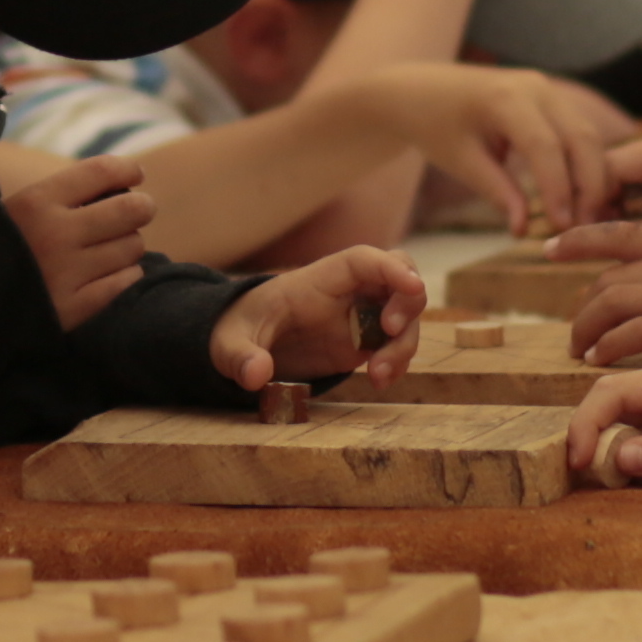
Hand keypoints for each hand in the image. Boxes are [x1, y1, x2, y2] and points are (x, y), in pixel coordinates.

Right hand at [1, 153, 159, 330]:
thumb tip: (115, 183)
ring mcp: (67, 274)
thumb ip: (59, 195)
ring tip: (112, 249)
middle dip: (141, 208)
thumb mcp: (14, 209)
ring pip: (132, 248)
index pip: (102, 171)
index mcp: (37, 201)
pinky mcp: (73, 309)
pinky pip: (124, 283)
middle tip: (138, 211)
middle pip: (130, 210)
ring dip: (129, 246)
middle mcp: (56, 234)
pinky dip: (124, 276)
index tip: (136, 175)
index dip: (128, 170)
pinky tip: (110, 275)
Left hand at [213, 248, 424, 405]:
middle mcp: (348, 293)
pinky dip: (396, 362)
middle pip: (398, 278)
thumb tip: (255, 376)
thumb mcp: (228, 341)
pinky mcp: (364, 342)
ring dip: (403, 344)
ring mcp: (360, 317)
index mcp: (318, 280)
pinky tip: (379, 381)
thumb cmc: (240, 327)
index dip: (391, 268)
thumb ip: (240, 355)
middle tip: (392, 330)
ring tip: (378, 376)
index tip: (413, 285)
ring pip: (404, 317)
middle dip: (408, 301)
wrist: (247, 342)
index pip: (362, 260)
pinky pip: (395, 344)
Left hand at [364, 63, 631, 239]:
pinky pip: (580, 133)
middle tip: (587, 228)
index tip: (563, 227)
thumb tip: (523, 230)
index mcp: (506, 97)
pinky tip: (586, 199)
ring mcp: (548, 90)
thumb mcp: (461, 162)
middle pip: (581, 138)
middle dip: (590, 185)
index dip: (558, 188)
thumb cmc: (436, 126)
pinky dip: (587, 165)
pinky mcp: (553, 100)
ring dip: (595, 178)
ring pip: (589, 135)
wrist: (422, 91)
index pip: (545, 146)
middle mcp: (536, 87)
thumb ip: (497, 192)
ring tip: (589, 220)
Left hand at [559, 243, 641, 387]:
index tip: (548, 248)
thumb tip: (640, 291)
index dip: (580, 238)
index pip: (624, 233)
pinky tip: (603, 360)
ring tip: (582, 351)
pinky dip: (611, 347)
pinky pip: (636, 333)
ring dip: (589, 330)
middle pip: (611, 278)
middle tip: (576, 334)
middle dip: (583, 307)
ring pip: (616, 303)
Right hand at [564, 360, 641, 487]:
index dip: (584, 427)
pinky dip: (627, 433)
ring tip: (612, 472)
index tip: (577, 465)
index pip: (610, 392)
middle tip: (587, 473)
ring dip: (607, 434)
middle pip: (608, 392)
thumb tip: (615, 458)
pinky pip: (639, 410)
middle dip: (589, 431)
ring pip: (620, 402)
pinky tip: (638, 458)